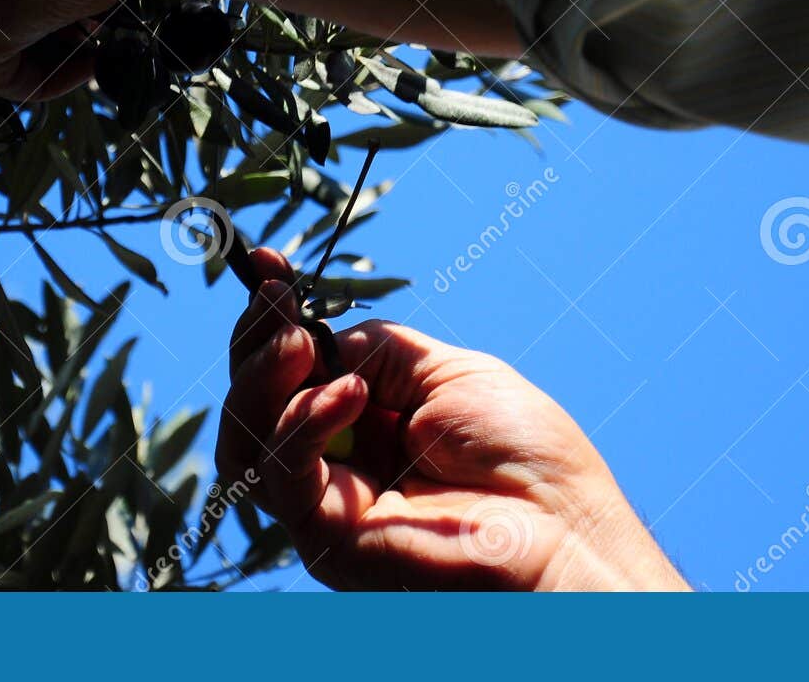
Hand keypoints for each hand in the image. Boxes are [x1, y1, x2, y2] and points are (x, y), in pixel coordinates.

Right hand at [216, 249, 686, 590]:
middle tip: (278, 303)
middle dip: (256, 343)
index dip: (271, 321)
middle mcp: (335, 467)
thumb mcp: (446, 373)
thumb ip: (377, 350)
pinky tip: (349, 393)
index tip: (269, 268)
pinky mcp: (326, 539)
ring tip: (299, 344)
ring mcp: (326, 506)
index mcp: (364, 425)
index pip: (290, 372)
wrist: (562, 528)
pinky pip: (284, 474)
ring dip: (262, 379)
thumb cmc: (524, 457)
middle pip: (253, 404)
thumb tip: (319, 335)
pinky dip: (303, 422)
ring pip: (246, 441)